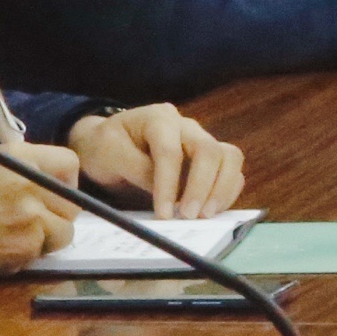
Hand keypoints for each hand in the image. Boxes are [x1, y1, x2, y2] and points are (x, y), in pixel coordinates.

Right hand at [0, 147, 82, 280]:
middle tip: (34, 221)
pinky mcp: (24, 246)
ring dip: (44, 239)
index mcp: (22, 158)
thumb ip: (23, 169)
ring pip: (62, 233)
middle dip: (56, 215)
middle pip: (71, 204)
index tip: (58, 193)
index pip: (69, 164)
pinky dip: (25, 256)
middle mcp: (32, 183)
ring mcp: (31, 216)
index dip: (67, 182)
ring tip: (16, 237)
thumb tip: (53, 182)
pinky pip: (40, 254)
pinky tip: (0, 249)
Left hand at [68, 105, 243, 217]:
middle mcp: (186, 126)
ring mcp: (201, 140)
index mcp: (159, 118)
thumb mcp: (109, 155)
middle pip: (208, 150)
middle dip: (201, 187)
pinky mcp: (209, 158)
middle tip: (188, 216)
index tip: (163, 215)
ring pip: (229, 157)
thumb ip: (137, 169)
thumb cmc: (105, 147)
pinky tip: (212, 210)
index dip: (168, 184)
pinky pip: (231, 171)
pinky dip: (227, 191)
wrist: (107, 143)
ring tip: (205, 215)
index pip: (170, 151)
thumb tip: (165, 194)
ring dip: (222, 188)